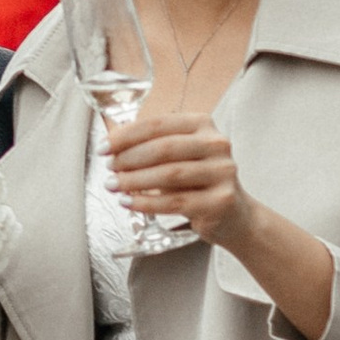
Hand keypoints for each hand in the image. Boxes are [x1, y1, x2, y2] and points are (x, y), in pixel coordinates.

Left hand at [108, 107, 339, 339]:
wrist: (235, 215)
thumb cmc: (198, 182)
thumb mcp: (179, 157)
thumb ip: (151, 147)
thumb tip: (111, 144)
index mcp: (203, 124)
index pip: (158, 124)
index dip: (126, 135)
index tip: (104, 147)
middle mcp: (217, 144)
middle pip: (163, 148)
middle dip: (128, 158)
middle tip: (108, 168)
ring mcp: (222, 172)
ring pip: (169, 175)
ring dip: (134, 181)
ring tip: (113, 186)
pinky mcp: (221, 200)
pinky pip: (175, 201)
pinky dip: (146, 203)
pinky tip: (128, 203)